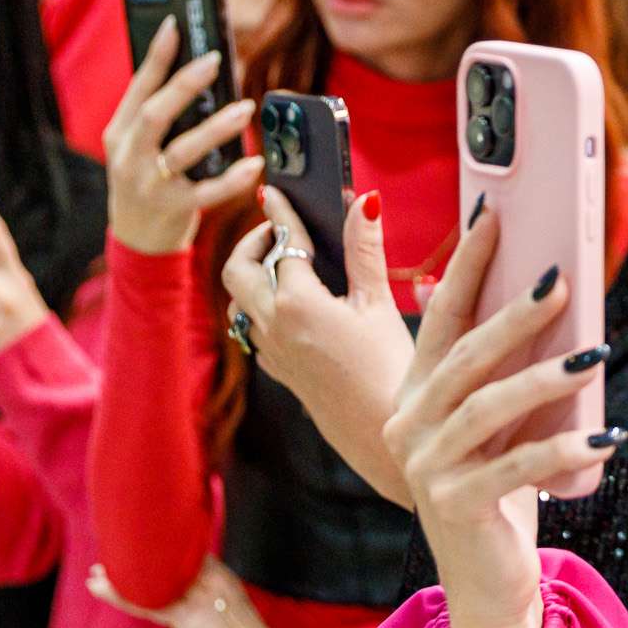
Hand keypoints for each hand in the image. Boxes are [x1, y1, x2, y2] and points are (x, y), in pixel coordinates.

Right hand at [103, 18, 259, 255]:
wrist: (135, 237)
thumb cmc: (145, 177)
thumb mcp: (135, 144)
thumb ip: (155, 114)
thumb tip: (192, 68)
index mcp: (118, 133)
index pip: (138, 88)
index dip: (157, 57)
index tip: (176, 25)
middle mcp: (129, 157)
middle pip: (154, 115)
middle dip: (183, 85)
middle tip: (215, 61)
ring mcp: (150, 185)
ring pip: (182, 152)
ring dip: (216, 128)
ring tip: (246, 108)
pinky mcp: (175, 209)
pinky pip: (207, 192)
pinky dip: (233, 178)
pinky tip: (255, 163)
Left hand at [223, 186, 416, 502]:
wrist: (384, 437)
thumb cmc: (389, 372)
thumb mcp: (379, 305)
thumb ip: (365, 251)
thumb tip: (362, 203)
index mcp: (297, 304)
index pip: (281, 243)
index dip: (280, 212)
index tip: (275, 190)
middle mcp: (273, 327)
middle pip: (237, 270)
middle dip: (254, 243)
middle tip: (278, 231)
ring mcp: (271, 352)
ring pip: (239, 302)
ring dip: (254, 277)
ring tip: (285, 264)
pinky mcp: (279, 371)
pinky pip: (252, 329)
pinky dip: (261, 306)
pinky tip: (292, 304)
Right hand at [381, 202, 617, 627]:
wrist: (487, 583)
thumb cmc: (501, 493)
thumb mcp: (503, 428)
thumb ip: (509, 379)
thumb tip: (557, 306)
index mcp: (415, 395)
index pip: (441, 319)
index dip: (465, 267)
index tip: (491, 216)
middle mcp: (408, 424)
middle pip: (463, 357)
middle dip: (514, 315)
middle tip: (561, 281)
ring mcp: (425, 467)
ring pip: (486, 408)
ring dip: (544, 379)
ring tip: (594, 356)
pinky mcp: (453, 505)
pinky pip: (514, 468)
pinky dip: (561, 451)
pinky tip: (604, 439)